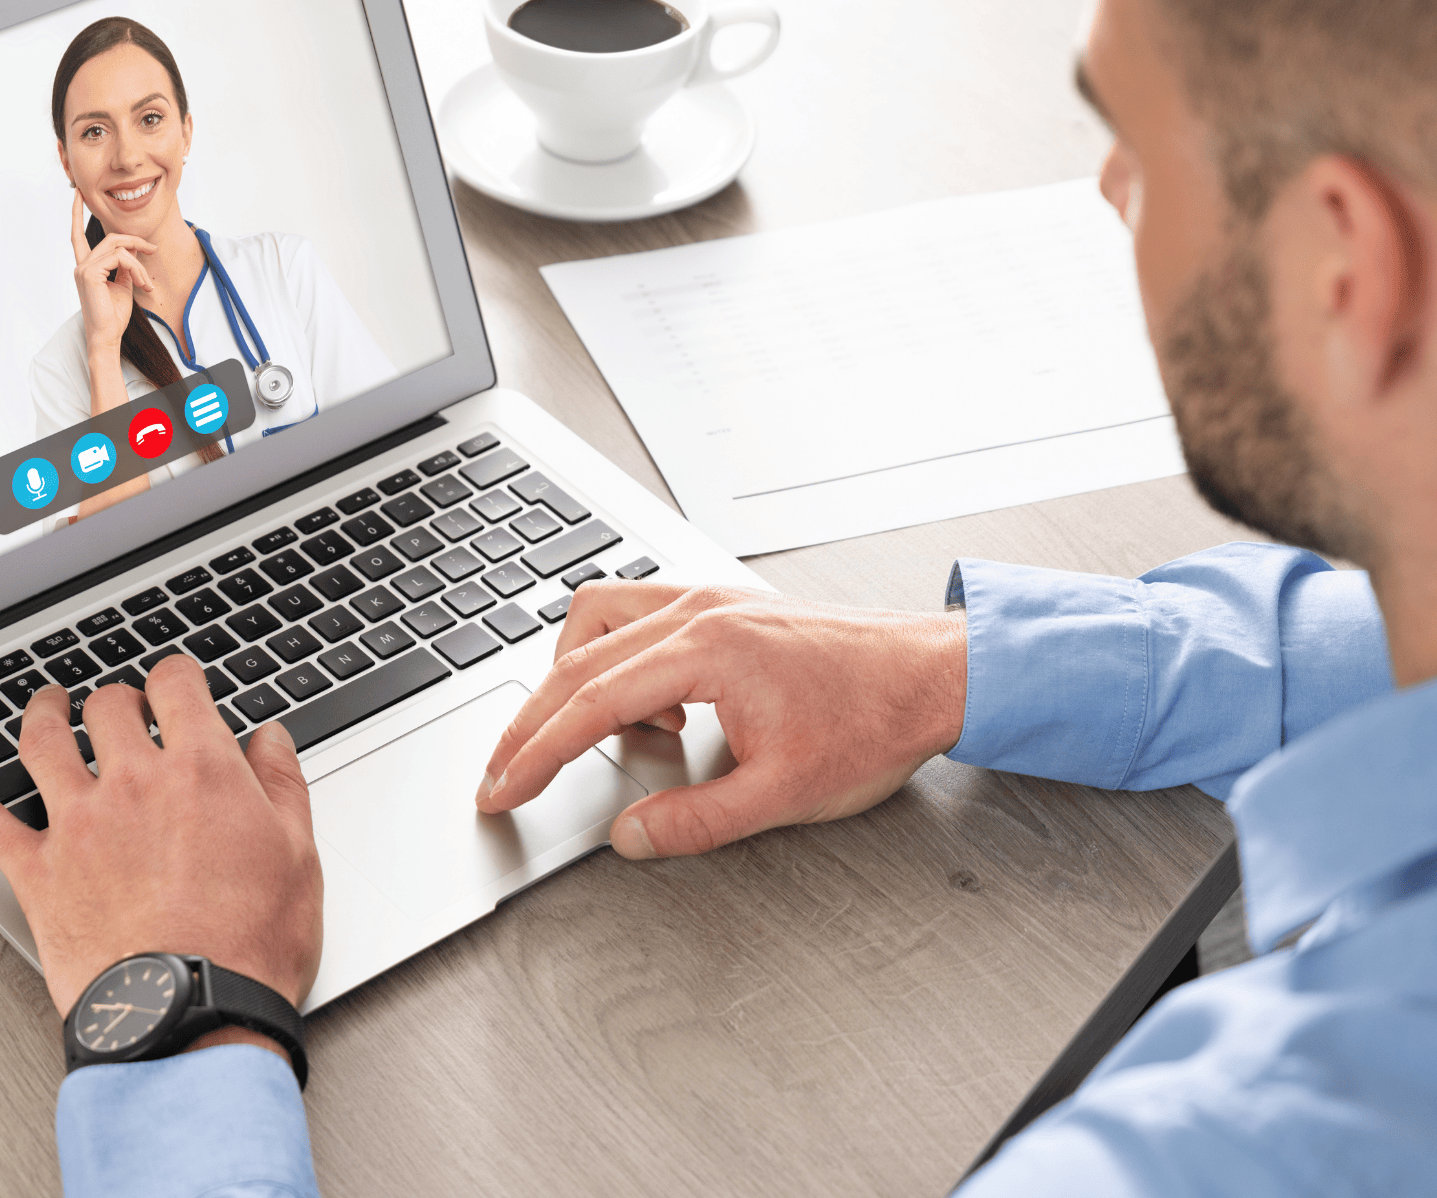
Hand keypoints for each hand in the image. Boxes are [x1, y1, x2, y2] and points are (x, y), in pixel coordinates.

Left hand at [0, 655, 322, 1017]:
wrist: (191, 1013)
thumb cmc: (249, 945)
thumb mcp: (298, 855)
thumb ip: (281, 785)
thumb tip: (272, 741)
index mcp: (202, 770)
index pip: (176, 687)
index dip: (175, 676)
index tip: (176, 683)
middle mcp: (133, 783)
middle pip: (108, 707)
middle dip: (117, 697)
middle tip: (121, 705)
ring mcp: (78, 825)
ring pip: (42, 742)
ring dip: (41, 714)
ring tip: (45, 705)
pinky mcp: (35, 872)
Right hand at [71, 191, 155, 355]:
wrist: (107, 336)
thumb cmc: (114, 316)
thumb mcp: (123, 285)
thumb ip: (126, 266)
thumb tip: (134, 249)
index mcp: (86, 267)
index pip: (77, 235)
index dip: (77, 214)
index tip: (78, 195)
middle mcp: (82, 265)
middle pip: (111, 238)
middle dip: (135, 241)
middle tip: (153, 250)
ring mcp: (83, 268)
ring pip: (119, 248)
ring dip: (139, 264)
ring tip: (146, 284)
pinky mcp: (90, 273)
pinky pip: (120, 258)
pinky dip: (136, 269)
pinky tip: (141, 285)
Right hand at [481, 583, 967, 858]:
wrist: (934, 675)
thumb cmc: (874, 721)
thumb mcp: (784, 794)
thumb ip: (696, 821)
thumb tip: (630, 838)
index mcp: (706, 650)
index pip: (589, 702)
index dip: (534, 753)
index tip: (501, 788)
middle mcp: (698, 609)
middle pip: (576, 658)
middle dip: (529, 721)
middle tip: (502, 772)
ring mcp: (710, 597)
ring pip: (598, 617)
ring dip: (576, 677)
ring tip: (601, 738)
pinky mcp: (724, 602)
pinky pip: (639, 615)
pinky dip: (622, 660)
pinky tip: (661, 709)